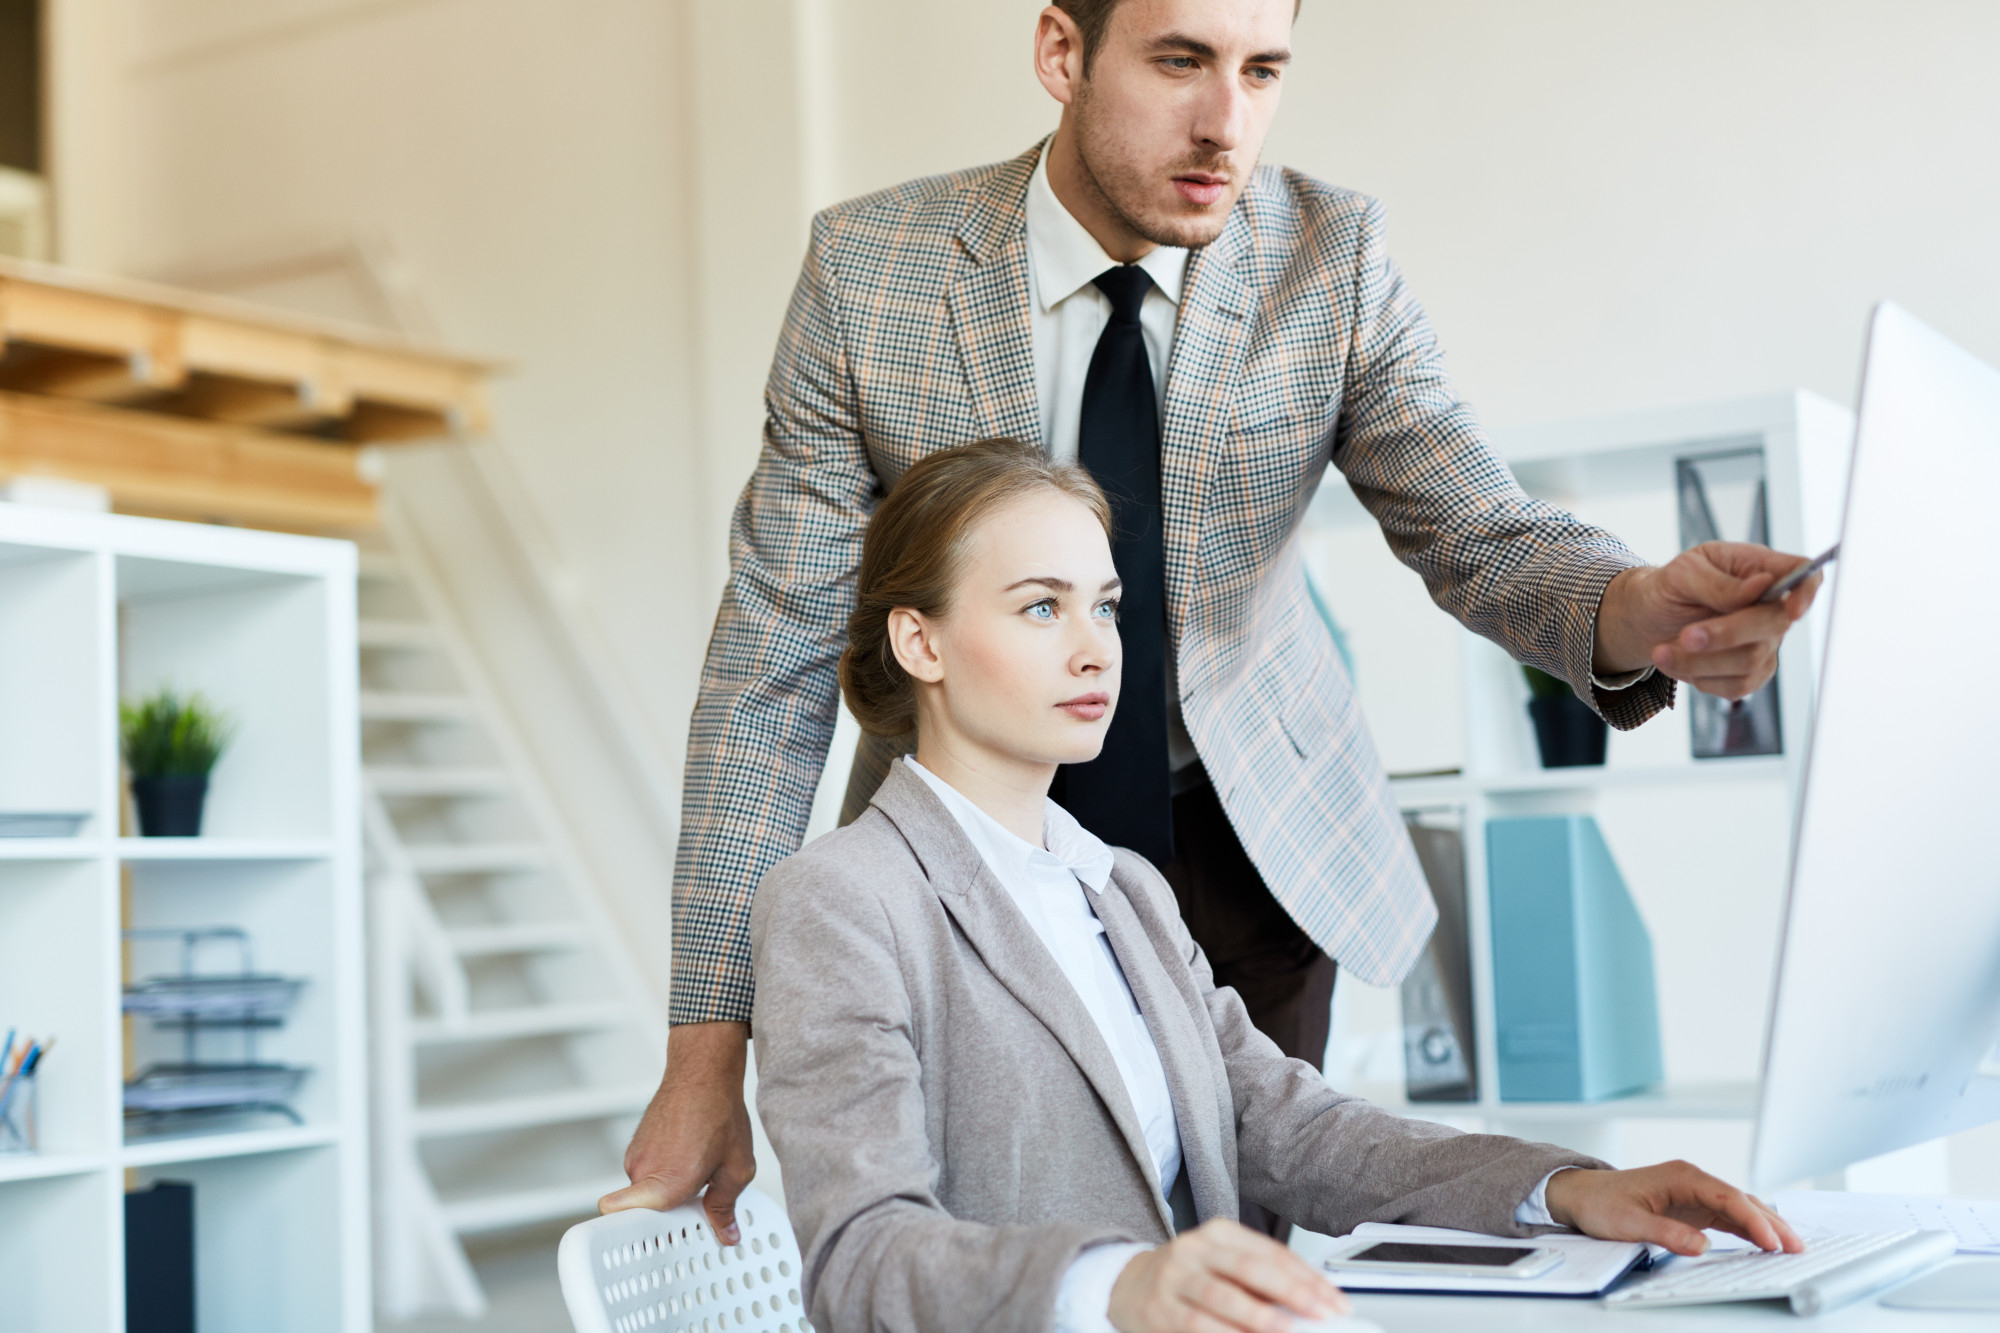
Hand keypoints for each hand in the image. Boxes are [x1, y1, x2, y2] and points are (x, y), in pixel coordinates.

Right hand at [598, 1021, 756, 1242]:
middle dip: (668, 1212)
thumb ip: (726, 1206)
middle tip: (697, 1204)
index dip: (631, 1232)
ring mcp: (636, 1155)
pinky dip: (665, 1171)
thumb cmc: (718, 1112)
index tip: (656, 1241)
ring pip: (647, 1189)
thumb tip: (726, 1234)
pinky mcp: (637, 1144)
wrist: (703, 1070)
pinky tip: (690, 1156)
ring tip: (699, 1171)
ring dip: (669, 1189)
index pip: (615, 1214)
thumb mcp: (737, 1167)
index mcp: (664, 1181)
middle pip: (644, 1210)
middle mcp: (642, 1170)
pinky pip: (648, 1171)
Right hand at [1107, 1218, 1347, 1332]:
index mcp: (1220, 1233)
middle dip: (1291, 1292)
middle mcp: (1196, 1247)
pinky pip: (1195, 1323)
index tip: (1334, 1301)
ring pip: (1222, 1295)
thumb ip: (1262, 1283)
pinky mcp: (1158, 1307)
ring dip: (1258, 1315)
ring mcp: (1174, 1276)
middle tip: (1320, 1312)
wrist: (1127, 1285)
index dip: (1307, 1278)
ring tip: (1285, 1329)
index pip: (1272, 1253)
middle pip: (1250, 1267)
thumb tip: (1310, 1305)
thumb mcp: (1223, 1267)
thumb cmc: (1186, 1278)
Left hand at [1544, 1161, 1804, 1257]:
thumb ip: (1666, 1234)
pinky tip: (1765, 1243)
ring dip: (1765, 1226)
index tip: (1772, 1241)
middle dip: (1771, 1222)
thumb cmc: (1601, 1203)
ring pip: (1740, 1208)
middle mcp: (1693, 1180)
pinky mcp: (1693, 1207)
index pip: (1728, 1197)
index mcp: (1681, 1176)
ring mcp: (1695, 1193)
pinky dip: (1749, 1229)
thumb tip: (1702, 1246)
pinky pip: (1728, 1217)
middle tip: (1798, 1247)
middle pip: (1742, 1200)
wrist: (1581, 1194)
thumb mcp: (1629, 1222)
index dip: (1753, 1220)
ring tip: (1792, 1248)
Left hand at [1593, 542, 1822, 699]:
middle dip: (1726, 634)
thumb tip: (1760, 585)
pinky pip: (1738, 685)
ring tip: (1662, 652)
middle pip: (1775, 624)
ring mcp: (1763, 641)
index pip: (1804, 574)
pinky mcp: (1750, 673)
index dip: (1806, 592)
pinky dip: (1701, 678)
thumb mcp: (1682, 573)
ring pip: (1752, 660)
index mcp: (1759, 569)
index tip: (1792, 610)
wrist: (1647, 620)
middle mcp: (1769, 606)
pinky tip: (1679, 663)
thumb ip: (1719, 582)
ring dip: (1701, 661)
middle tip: (1686, 637)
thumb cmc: (1669, 588)